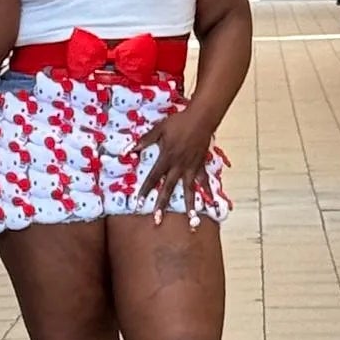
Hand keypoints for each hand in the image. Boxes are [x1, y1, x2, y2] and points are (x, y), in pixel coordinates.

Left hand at [134, 106, 215, 220]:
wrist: (201, 118)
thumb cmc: (178, 122)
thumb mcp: (159, 129)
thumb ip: (144, 141)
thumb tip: (128, 150)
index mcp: (166, 158)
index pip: (153, 178)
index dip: (145, 191)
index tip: (138, 205)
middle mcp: (179, 167)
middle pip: (169, 189)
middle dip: (162, 205)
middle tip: (157, 221)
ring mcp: (191, 168)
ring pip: (189, 190)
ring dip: (190, 207)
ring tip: (192, 222)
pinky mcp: (201, 165)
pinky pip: (204, 182)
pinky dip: (208, 192)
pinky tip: (211, 204)